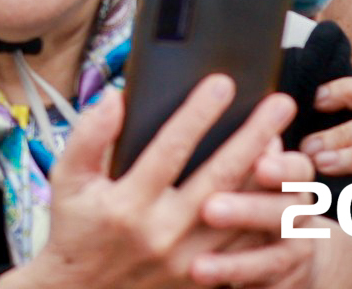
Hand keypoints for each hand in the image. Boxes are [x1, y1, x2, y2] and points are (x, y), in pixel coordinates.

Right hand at [7, 75, 300, 288]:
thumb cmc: (77, 231)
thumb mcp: (67, 181)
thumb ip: (87, 136)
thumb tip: (115, 97)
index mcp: (127, 204)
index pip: (170, 150)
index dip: (198, 114)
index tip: (223, 83)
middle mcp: (161, 233)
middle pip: (219, 177)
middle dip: (253, 135)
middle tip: (280, 103)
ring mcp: (186, 260)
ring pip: (240, 212)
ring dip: (266, 174)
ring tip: (284, 140)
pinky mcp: (201, 278)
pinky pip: (242, 244)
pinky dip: (262, 214)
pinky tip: (275, 187)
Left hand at [197, 139, 351, 287]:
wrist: (286, 252)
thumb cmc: (248, 192)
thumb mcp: (249, 168)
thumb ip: (237, 144)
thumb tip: (200, 96)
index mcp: (287, 179)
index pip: (297, 168)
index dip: (284, 165)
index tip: (260, 163)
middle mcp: (295, 214)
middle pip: (284, 211)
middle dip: (248, 210)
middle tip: (209, 208)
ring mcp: (292, 254)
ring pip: (272, 259)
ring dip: (236, 262)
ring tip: (198, 267)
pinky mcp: (283, 284)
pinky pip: (265, 288)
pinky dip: (238, 285)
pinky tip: (205, 283)